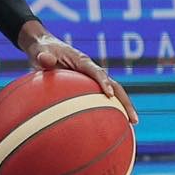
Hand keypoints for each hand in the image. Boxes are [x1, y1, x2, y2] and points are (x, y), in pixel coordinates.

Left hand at [18, 23, 138, 124]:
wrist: (44, 48)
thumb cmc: (43, 51)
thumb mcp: (40, 52)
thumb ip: (44, 57)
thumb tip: (45, 60)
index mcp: (82, 61)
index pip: (97, 72)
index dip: (104, 82)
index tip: (109, 95)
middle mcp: (92, 70)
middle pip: (115, 86)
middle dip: (125, 102)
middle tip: (133, 119)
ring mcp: (92, 78)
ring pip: (112, 94)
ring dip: (122, 108)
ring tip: (131, 126)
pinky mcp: (88, 85)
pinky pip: (99, 99)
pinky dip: (106, 110)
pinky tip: (107, 126)